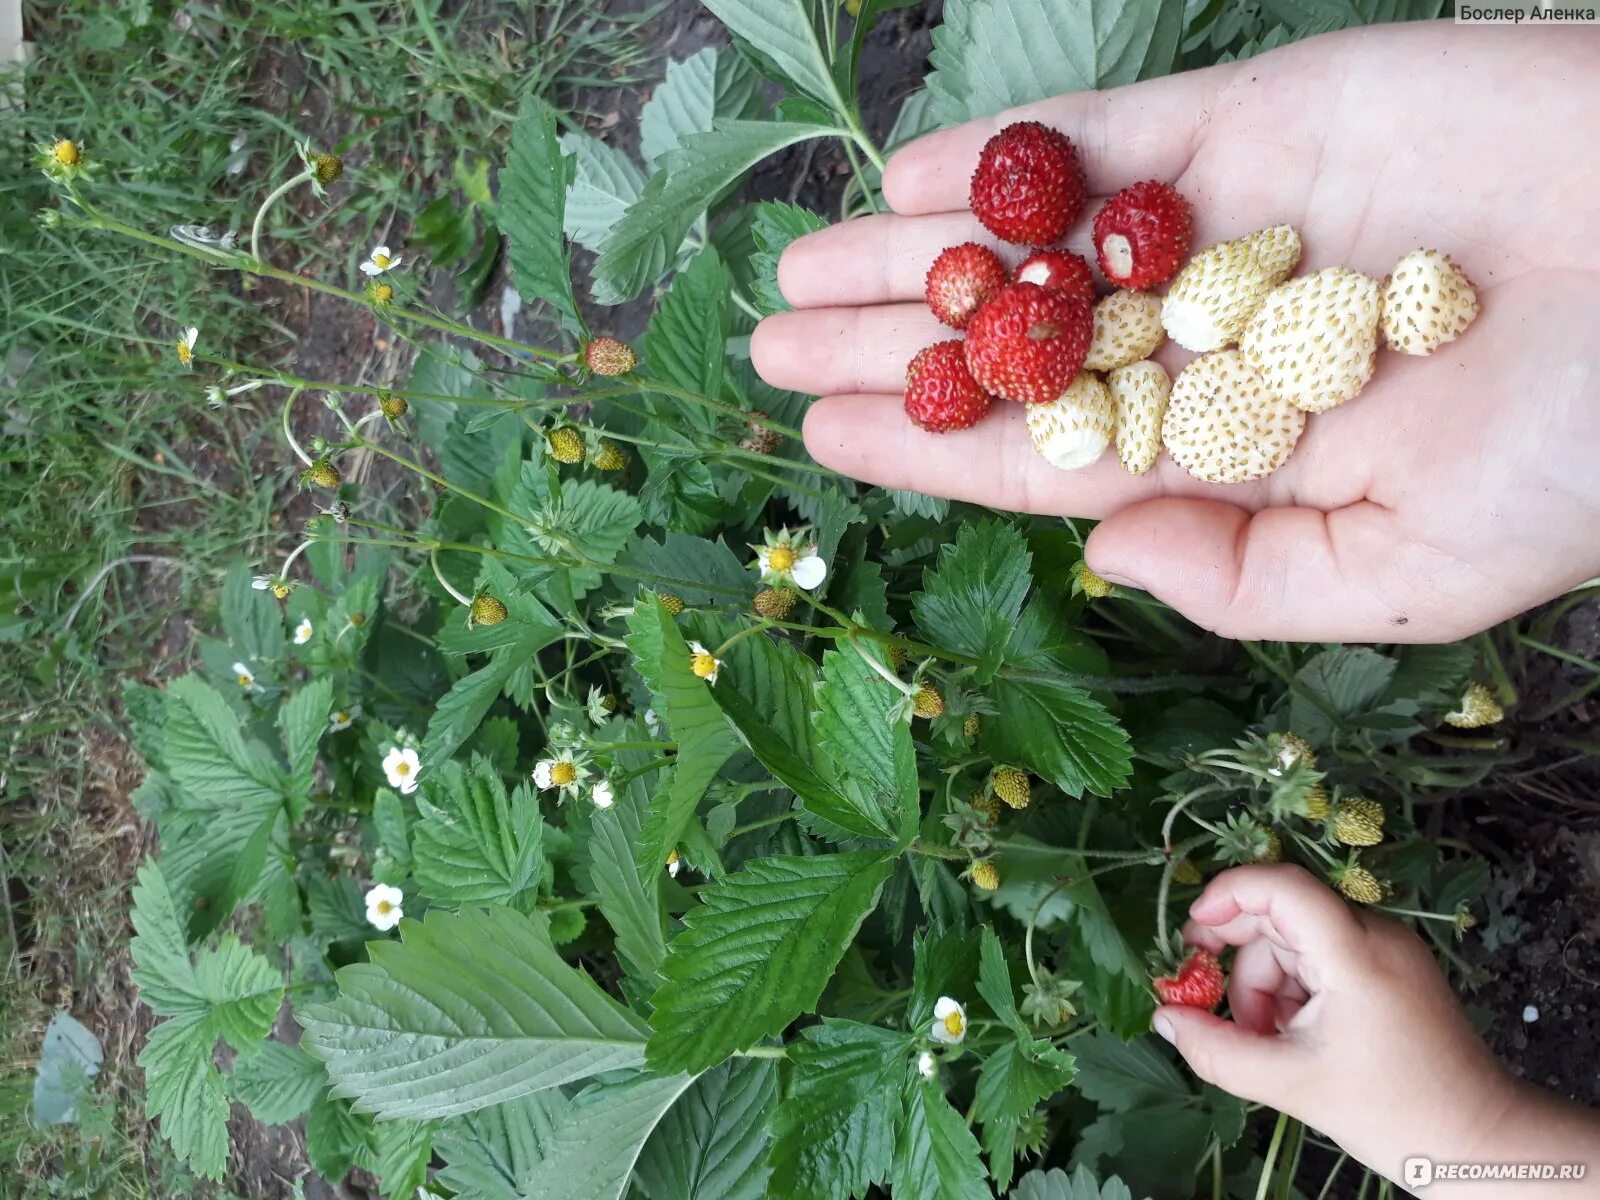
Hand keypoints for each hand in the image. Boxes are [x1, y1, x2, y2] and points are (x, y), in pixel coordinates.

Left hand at [751, 23, 1599, 642]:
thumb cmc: (1589, 453)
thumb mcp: (1417, 575)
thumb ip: (1248, 578)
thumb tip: (1099, 547)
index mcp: (1235, 454)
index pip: (1044, 452)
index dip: (924, 446)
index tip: (817, 435)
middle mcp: (1213, 342)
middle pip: (1015, 344)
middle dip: (890, 346)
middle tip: (768, 342)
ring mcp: (1232, 229)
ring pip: (1038, 240)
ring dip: (918, 250)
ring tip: (801, 262)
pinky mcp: (1268, 124)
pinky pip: (1112, 139)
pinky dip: (1011, 154)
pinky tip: (910, 173)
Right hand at [1155, 865, 1599, 1195]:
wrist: (1480, 1143)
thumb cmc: (1393, 1112)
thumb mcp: (1291, 1084)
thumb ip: (1217, 1050)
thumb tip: (1164, 1019)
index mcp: (1357, 952)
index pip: (1283, 886)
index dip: (1228, 894)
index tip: (1191, 933)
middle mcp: (1375, 934)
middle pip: (1282, 915)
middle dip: (1239, 956)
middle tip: (1208, 999)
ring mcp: (1386, 950)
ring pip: (1297, 943)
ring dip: (1266, 985)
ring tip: (1266, 1042)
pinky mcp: (1390, 969)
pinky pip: (1322, 960)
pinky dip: (1295, 991)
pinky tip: (1294, 1036)